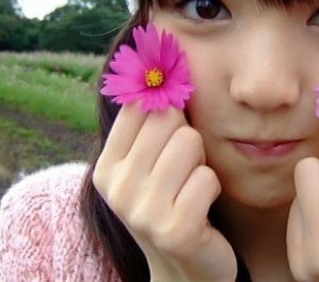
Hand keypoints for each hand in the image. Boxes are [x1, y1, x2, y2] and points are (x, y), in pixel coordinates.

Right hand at [93, 102, 236, 281]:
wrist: (184, 268)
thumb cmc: (173, 200)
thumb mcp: (150, 163)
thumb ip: (149, 120)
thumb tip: (154, 57)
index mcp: (106, 166)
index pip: (139, 105)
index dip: (166, 109)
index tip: (174, 125)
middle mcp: (116, 187)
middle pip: (168, 119)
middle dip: (186, 139)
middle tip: (182, 170)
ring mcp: (142, 211)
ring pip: (190, 142)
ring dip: (201, 164)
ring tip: (190, 186)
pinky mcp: (174, 229)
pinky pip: (208, 177)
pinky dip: (212, 188)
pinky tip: (201, 207)